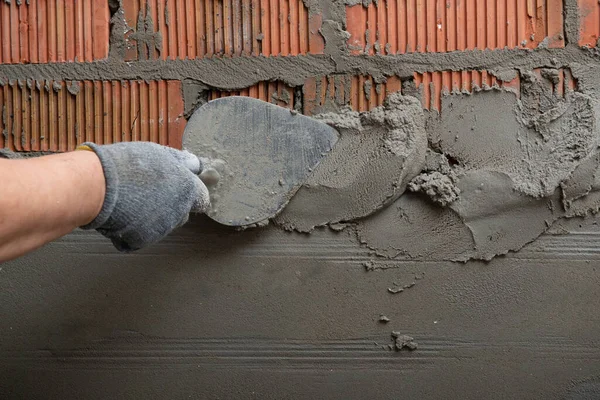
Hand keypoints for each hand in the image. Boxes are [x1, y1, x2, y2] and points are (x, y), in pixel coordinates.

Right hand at [79, 142, 208, 251]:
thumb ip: (181, 162)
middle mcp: (179, 211)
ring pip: (162, 225)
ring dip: (152, 217)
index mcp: (188, 189)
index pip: (202, 198)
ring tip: (131, 200)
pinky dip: (132, 229)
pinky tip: (119, 214)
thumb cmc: (128, 165)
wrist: (98, 185)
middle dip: (171, 206)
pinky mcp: (143, 240)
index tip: (180, 190)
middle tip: (149, 193)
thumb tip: (196, 165)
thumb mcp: (160, 154)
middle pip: (182, 213)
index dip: (190, 194)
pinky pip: (140, 236)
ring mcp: (161, 228)